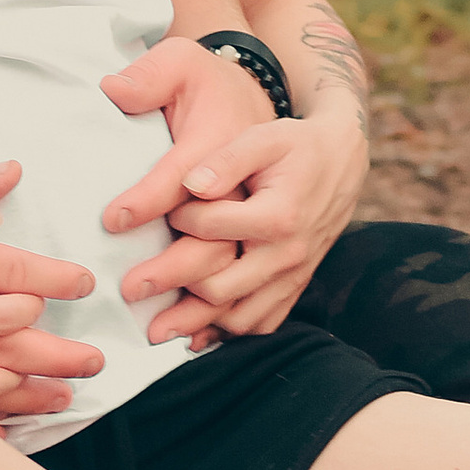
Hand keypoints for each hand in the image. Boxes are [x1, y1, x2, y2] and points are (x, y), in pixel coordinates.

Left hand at [99, 40, 277, 345]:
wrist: (341, 160)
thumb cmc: (293, 143)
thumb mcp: (263, 135)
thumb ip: (227, 158)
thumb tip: (191, 182)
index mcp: (278, 214)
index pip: (210, 228)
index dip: (173, 221)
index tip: (143, 214)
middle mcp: (288, 252)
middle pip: (218, 286)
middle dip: (169, 288)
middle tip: (128, 289)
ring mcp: (293, 274)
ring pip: (238, 315)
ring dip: (194, 325)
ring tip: (153, 330)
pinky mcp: (294, 285)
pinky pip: (262, 321)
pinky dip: (228, 333)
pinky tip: (196, 334)